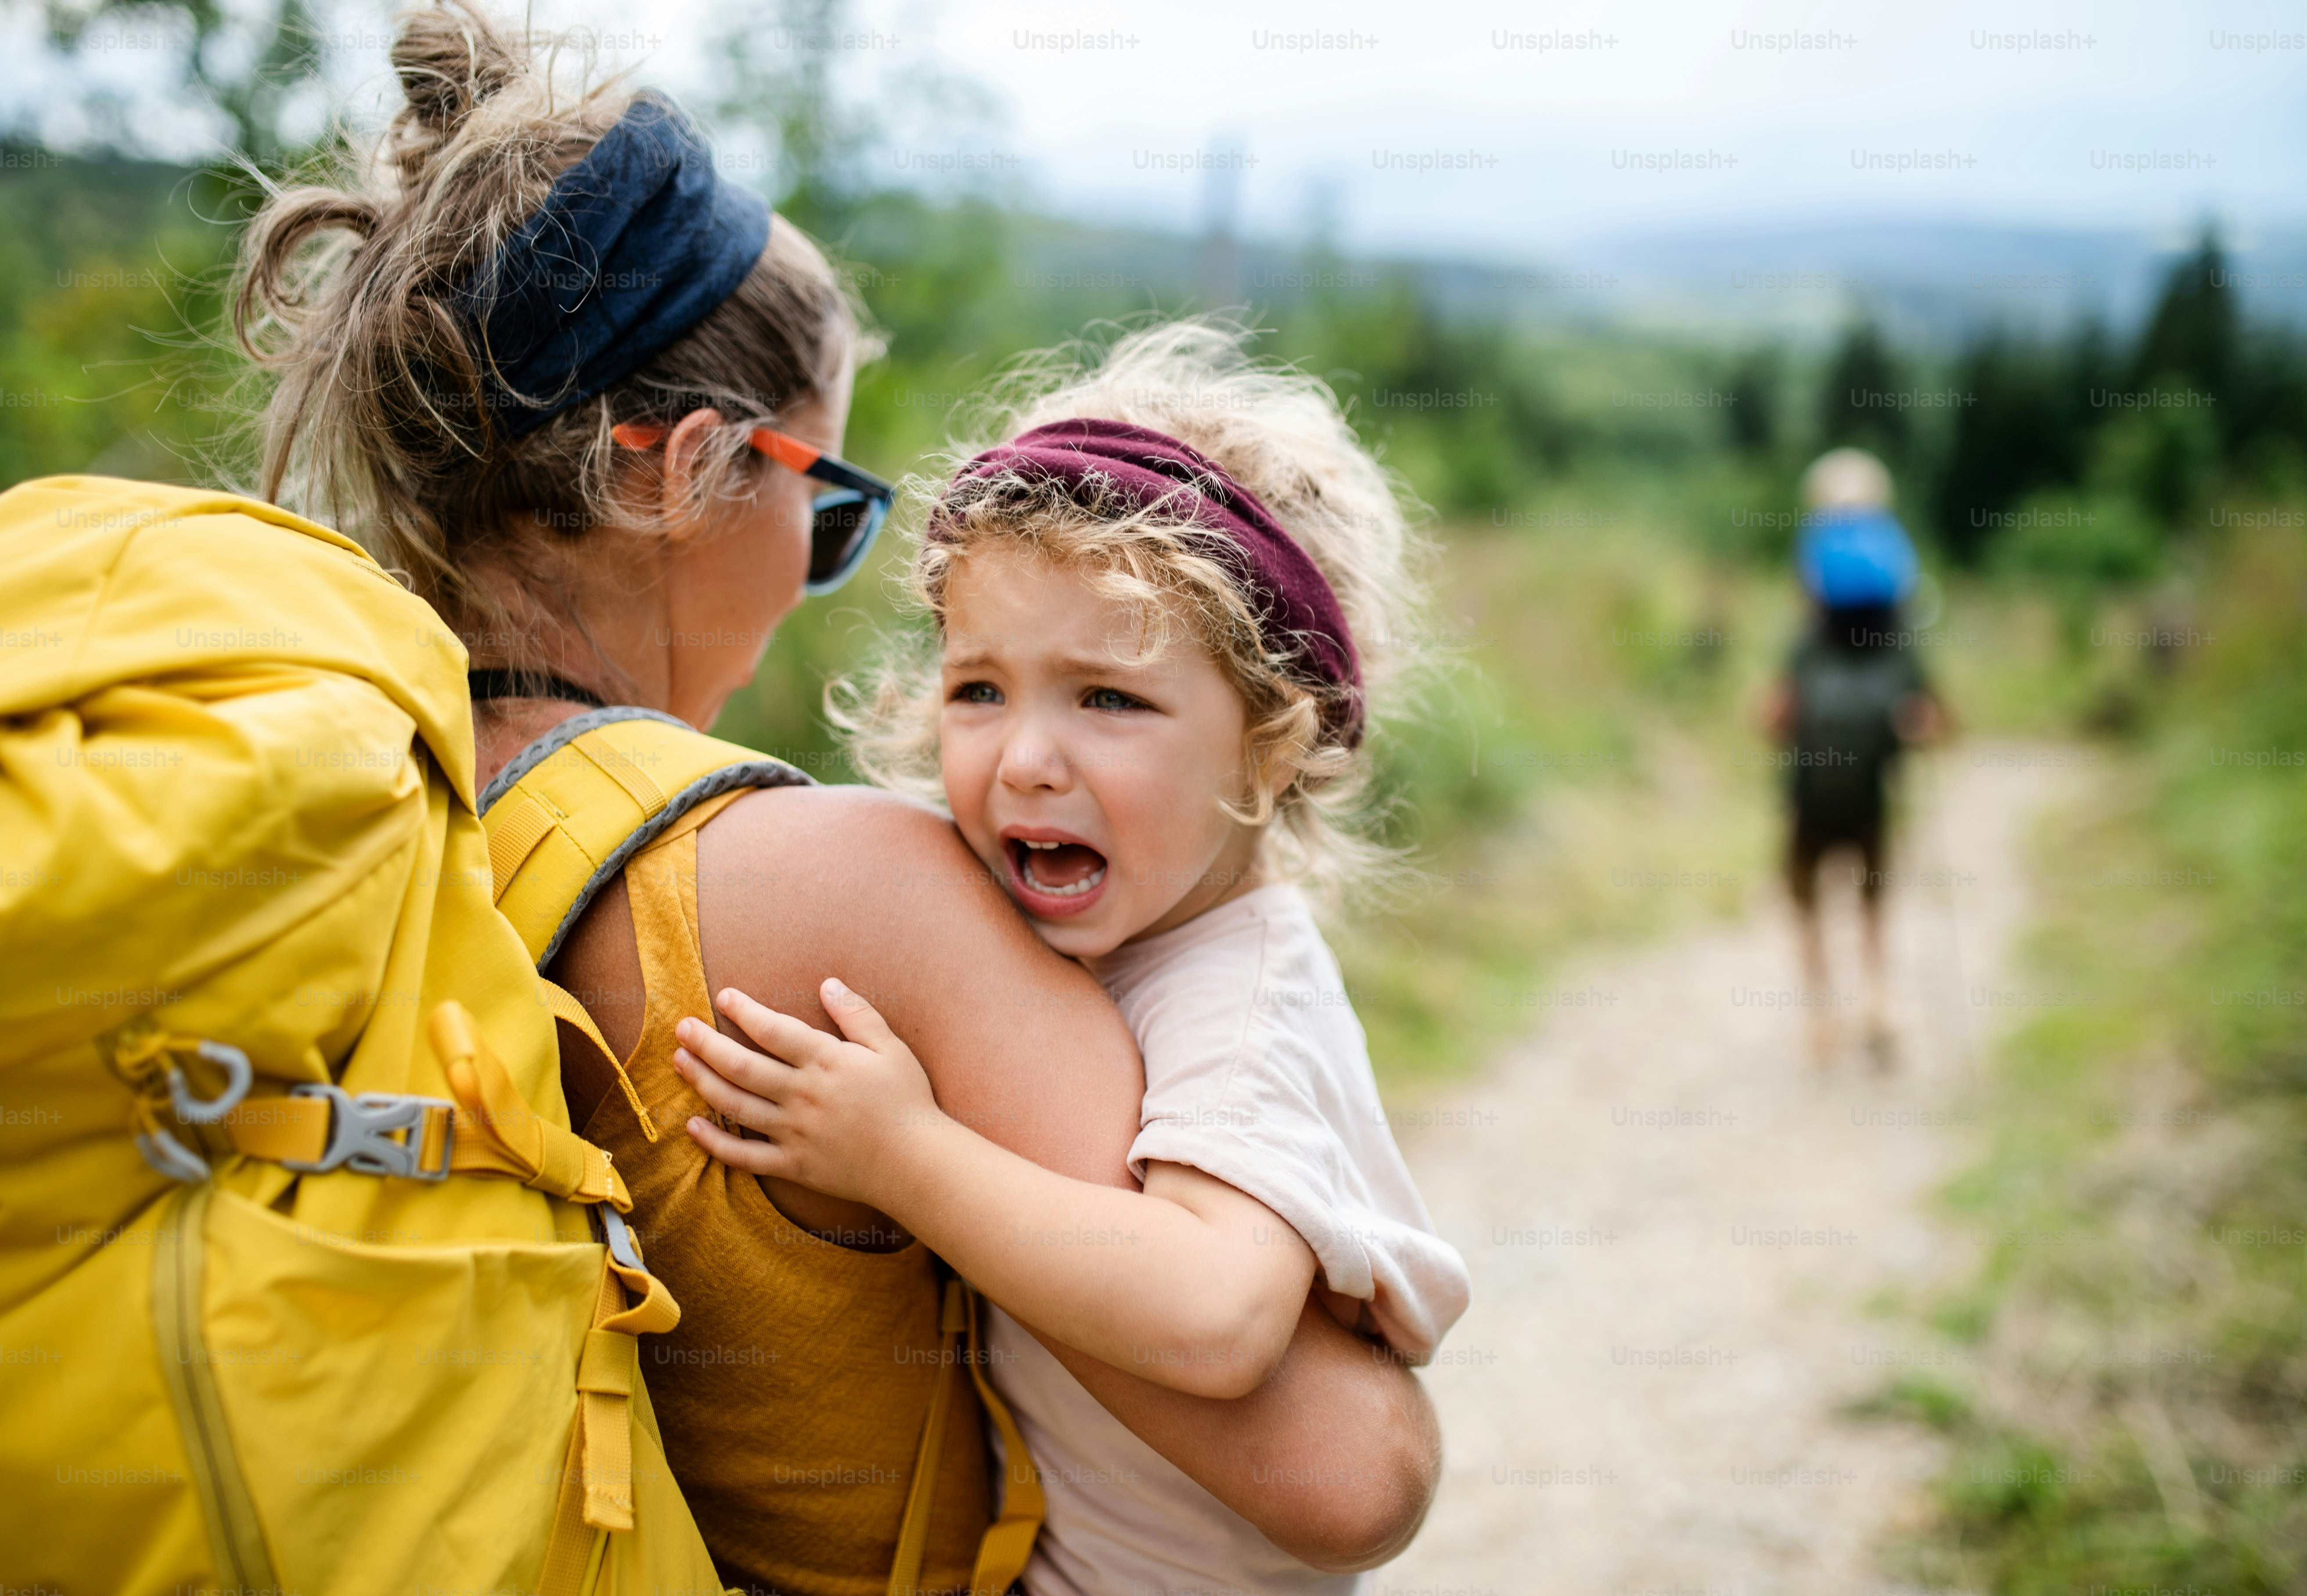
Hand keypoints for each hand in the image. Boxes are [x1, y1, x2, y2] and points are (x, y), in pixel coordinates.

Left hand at [672, 977, 942, 1207]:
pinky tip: (693, 1125)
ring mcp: (794, 1132)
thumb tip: (827, 983)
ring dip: (702, 1081)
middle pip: (741, 1065)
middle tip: (682, 1027)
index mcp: (826, 1062)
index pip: (773, 1030)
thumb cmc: (908, 1101)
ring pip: (735, 1105)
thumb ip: (857, 1014)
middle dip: (706, 1043)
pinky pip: (743, 1155)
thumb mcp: (891, 1048)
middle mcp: (802, 1095)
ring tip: (679, 1061)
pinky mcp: (792, 1165)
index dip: (744, 1011)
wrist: (917, 1163)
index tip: (723, 997)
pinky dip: (714, 1142)